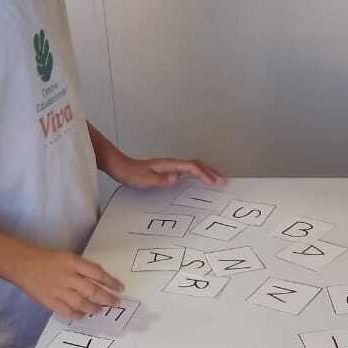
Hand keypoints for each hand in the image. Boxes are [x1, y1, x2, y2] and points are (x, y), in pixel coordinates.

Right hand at [16, 246, 123, 317]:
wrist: (23, 265)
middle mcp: (68, 277)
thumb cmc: (48, 260)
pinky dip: (77, 315)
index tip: (120, 288)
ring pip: (82, 303)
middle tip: (115, 302)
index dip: (111, 282)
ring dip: (94, 308)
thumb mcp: (68, 257)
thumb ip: (82, 269)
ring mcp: (59, 290)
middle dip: (107, 298)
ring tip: (100, 310)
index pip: (97, 273)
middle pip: (93, 290)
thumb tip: (100, 281)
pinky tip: (82, 315)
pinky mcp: (51, 302)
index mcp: (73, 263)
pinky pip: (68, 312)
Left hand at [111, 155, 226, 190]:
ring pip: (195, 166)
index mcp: (170, 165)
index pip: (192, 168)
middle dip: (212, 171)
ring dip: (208, 171)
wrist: (122, 167)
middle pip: (198, 164)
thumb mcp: (144, 180)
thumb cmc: (132, 174)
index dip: (204, 175)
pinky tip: (201, 180)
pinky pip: (189, 170)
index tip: (213, 183)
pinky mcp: (169, 170)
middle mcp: (173, 163)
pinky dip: (199, 174)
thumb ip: (160, 180)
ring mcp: (172, 166)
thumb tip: (176, 178)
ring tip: (219, 179)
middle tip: (224, 180)